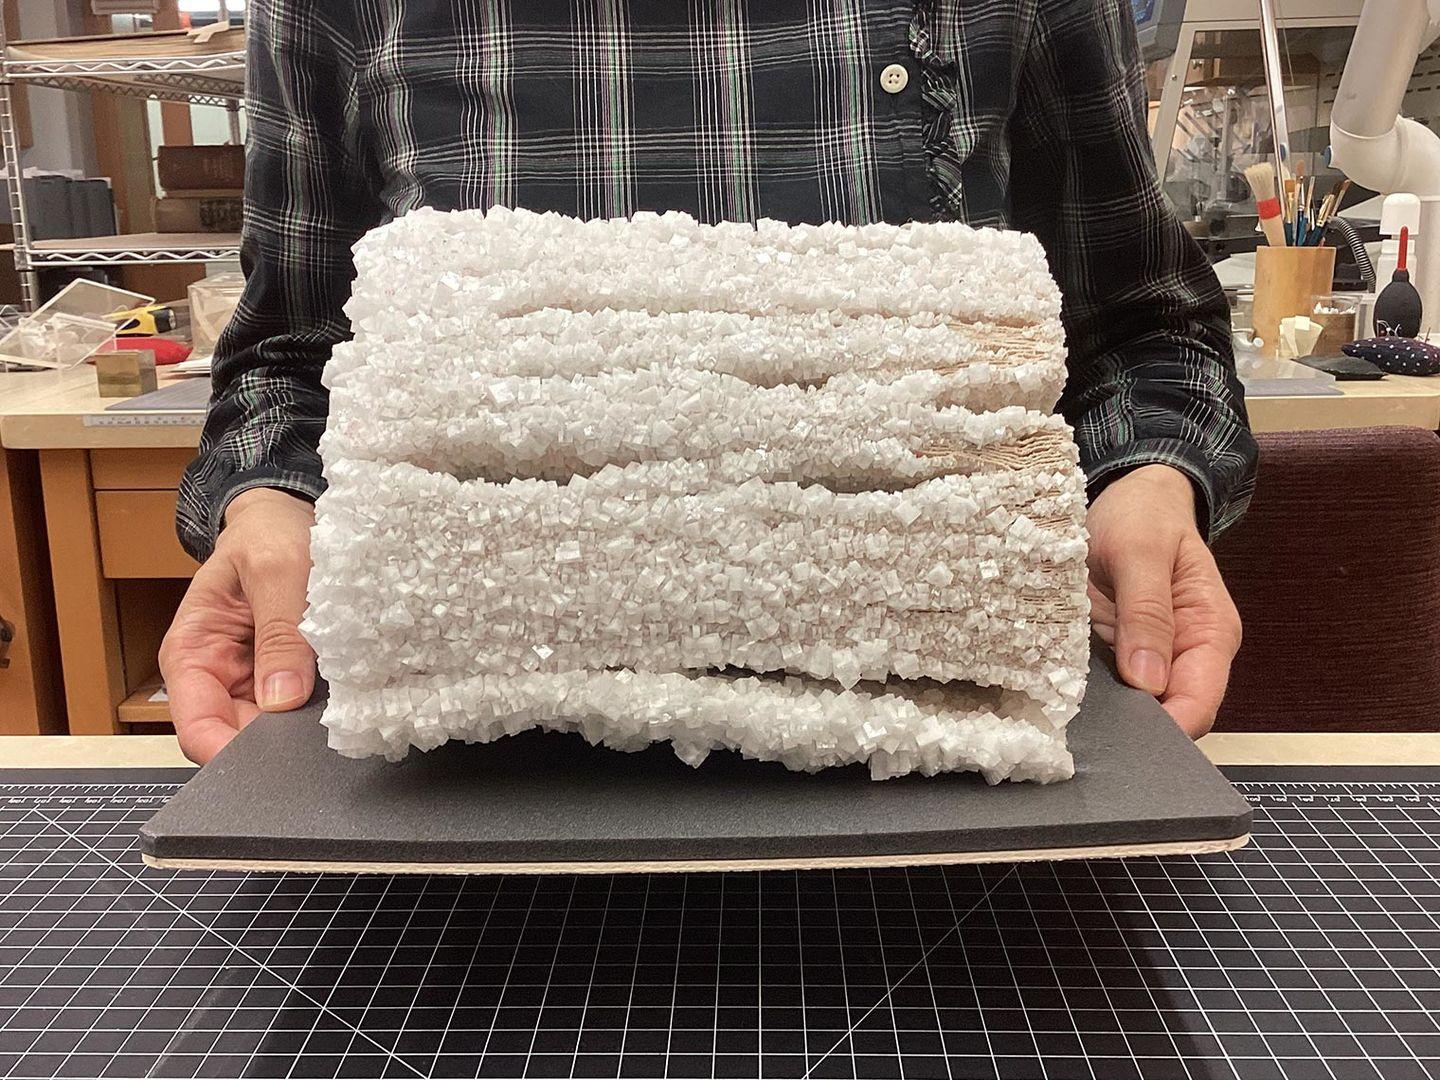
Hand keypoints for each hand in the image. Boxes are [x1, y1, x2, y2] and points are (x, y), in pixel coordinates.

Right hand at [159, 488, 316, 763]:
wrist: (283, 519)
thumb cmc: (267, 534)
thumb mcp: (277, 571)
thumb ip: (280, 634)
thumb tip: (282, 699)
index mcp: (192, 653)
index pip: (197, 729)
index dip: (230, 752)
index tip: (273, 755)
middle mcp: (217, 676)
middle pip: (237, 738)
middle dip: (275, 741)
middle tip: (320, 728)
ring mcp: (253, 680)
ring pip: (273, 729)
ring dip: (302, 724)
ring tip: (335, 702)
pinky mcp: (287, 677)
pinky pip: (301, 708)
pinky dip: (320, 707)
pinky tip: (342, 693)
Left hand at [1086, 464, 1241, 737]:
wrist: (1130, 494)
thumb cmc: (1142, 513)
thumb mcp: (1140, 550)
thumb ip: (1146, 612)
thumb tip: (1147, 682)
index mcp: (1210, 633)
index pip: (1198, 704)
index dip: (1164, 727)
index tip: (1120, 734)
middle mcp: (1188, 654)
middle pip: (1169, 716)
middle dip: (1132, 727)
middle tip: (1081, 727)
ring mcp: (1153, 656)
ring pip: (1136, 708)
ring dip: (1107, 713)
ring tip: (1065, 713)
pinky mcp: (1121, 652)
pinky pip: (1109, 685)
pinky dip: (1088, 692)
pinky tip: (1061, 694)